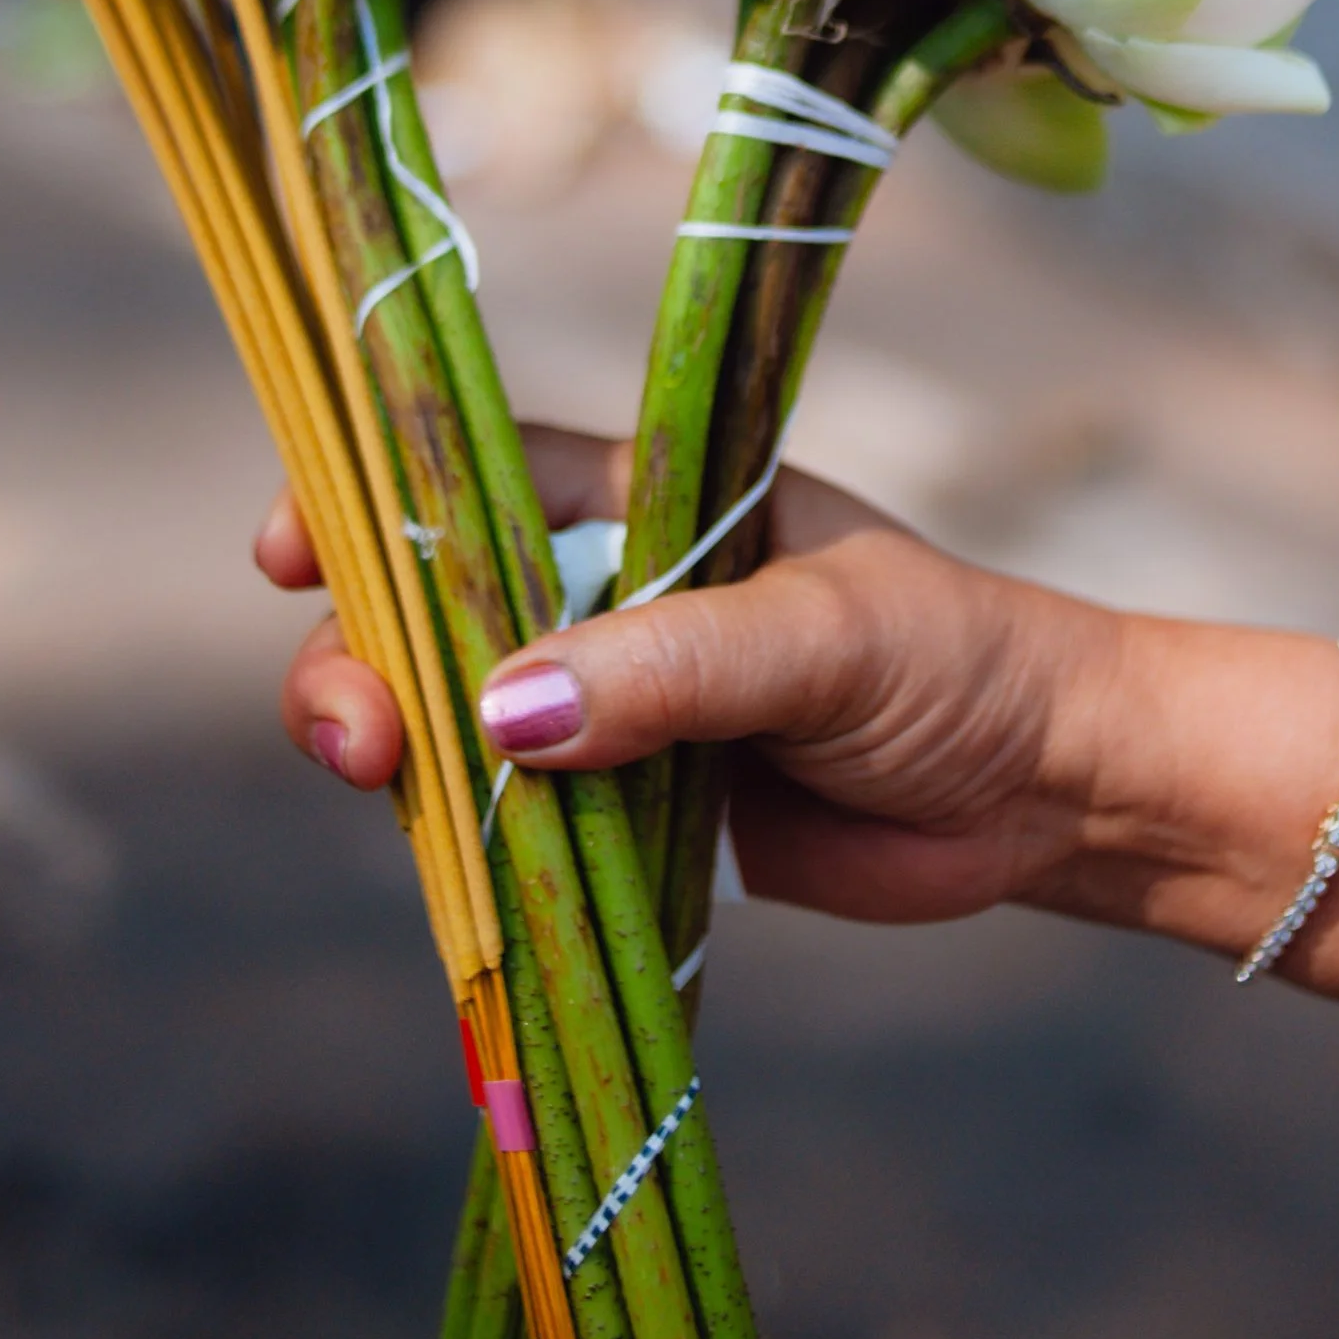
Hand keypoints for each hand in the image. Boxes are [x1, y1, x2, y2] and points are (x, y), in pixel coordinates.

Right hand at [262, 431, 1119, 923]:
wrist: (1050, 792)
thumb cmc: (959, 662)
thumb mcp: (822, 638)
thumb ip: (670, 667)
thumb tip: (503, 709)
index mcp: (653, 500)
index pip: (479, 479)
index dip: (371, 507)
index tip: (288, 553)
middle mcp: (615, 592)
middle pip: (434, 609)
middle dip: (367, 657)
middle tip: (359, 736)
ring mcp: (617, 705)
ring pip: (458, 719)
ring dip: (401, 751)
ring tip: (383, 786)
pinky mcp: (632, 813)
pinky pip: (516, 820)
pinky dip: (466, 838)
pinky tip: (438, 858)